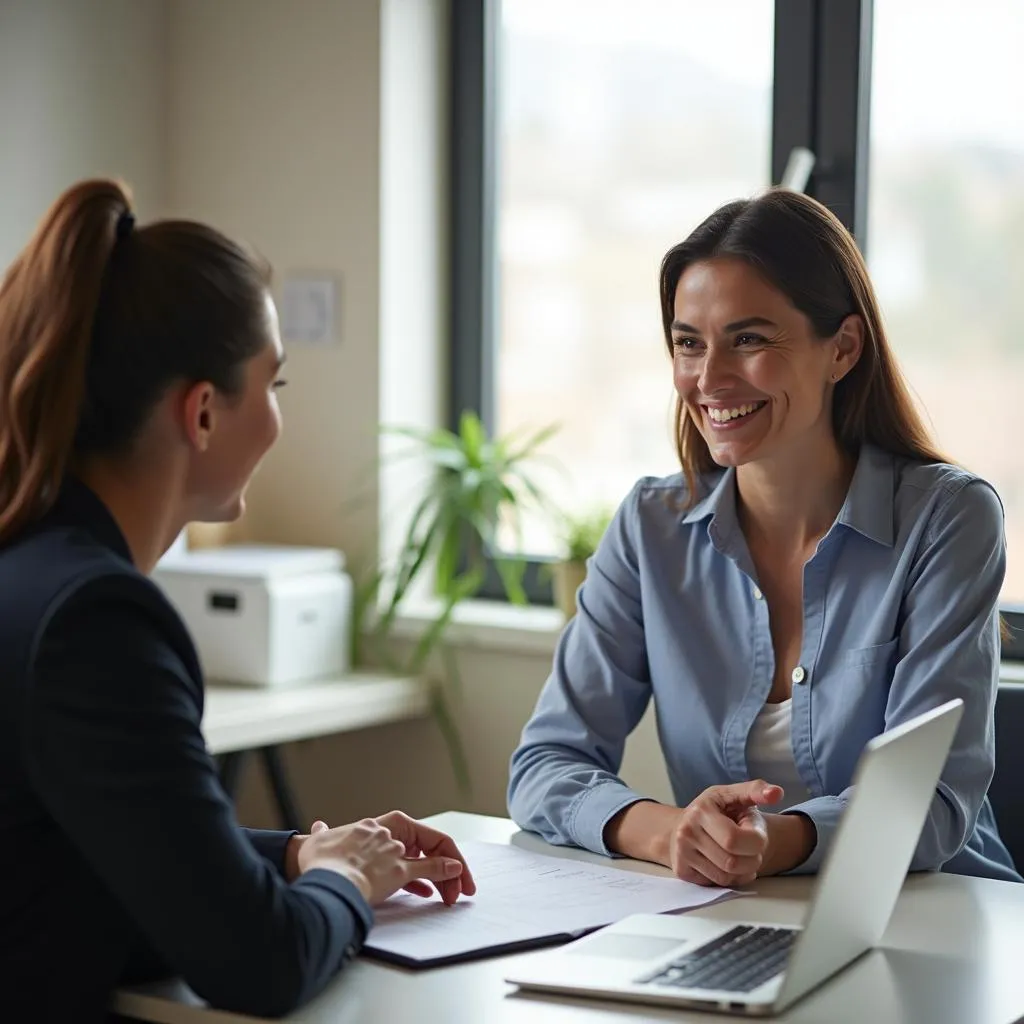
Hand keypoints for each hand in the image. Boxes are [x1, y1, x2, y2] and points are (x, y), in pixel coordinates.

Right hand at [294, 811, 475, 906]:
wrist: (323, 880)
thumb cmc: (318, 865)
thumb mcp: (318, 842)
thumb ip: (322, 834)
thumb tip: (320, 827)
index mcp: (370, 825)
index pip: (403, 830)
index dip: (417, 845)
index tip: (420, 859)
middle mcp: (386, 834)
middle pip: (423, 842)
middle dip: (440, 860)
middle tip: (450, 882)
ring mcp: (393, 851)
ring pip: (430, 855)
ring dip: (445, 875)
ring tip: (452, 892)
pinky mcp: (398, 869)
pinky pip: (429, 868)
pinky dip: (446, 872)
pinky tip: (455, 879)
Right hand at [606, 782, 782, 886]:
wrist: (684, 825)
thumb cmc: (716, 811)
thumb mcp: (733, 795)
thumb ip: (756, 791)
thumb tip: (777, 793)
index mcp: (701, 811)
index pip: (734, 839)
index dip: (755, 842)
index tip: (756, 835)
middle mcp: (687, 832)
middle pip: (731, 862)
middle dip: (752, 860)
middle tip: (752, 850)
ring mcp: (681, 853)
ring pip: (725, 877)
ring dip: (743, 872)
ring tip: (742, 856)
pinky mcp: (682, 870)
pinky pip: (716, 884)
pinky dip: (731, 879)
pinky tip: (729, 866)